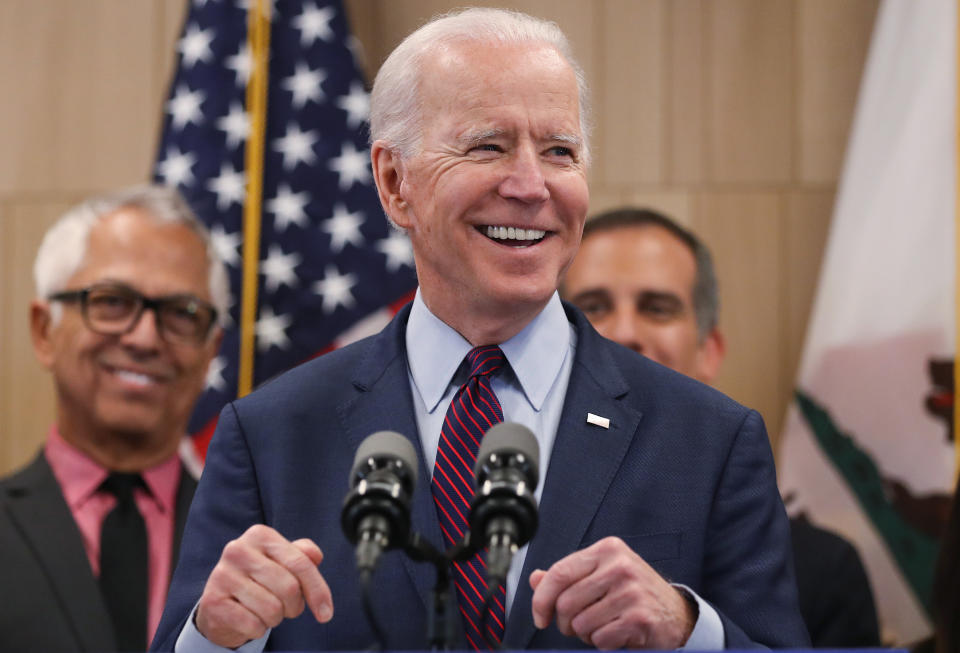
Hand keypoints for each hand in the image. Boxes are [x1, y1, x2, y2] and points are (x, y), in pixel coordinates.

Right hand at [195, 524, 333, 647]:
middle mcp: (238, 550)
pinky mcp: (212, 601)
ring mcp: (222, 574)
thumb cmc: (260, 580)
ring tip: (266, 612)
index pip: (300, 563)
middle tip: (286, 608)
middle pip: (289, 587)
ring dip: (275, 618)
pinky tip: (249, 620)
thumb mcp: (282, 562)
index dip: (318, 590)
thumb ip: (302, 555)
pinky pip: (253, 625)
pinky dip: (258, 629)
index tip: (326, 613)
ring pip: (272, 609)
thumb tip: (315, 556)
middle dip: (294, 606)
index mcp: (260, 534)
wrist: (221, 603)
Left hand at [529, 536, 694, 649]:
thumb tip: (535, 578)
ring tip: (601, 626)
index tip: (540, 616)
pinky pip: (600, 639)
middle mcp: (620, 566)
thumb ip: (569, 576)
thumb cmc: (633, 592)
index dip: (541, 598)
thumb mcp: (601, 575)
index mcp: (607, 550)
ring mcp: (631, 591)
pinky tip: (615, 634)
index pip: (559, 573)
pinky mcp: (640, 618)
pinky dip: (602, 643)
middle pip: (566, 602)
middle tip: (576, 626)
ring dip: (585, 634)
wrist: (676, 613)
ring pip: (581, 624)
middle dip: (565, 622)